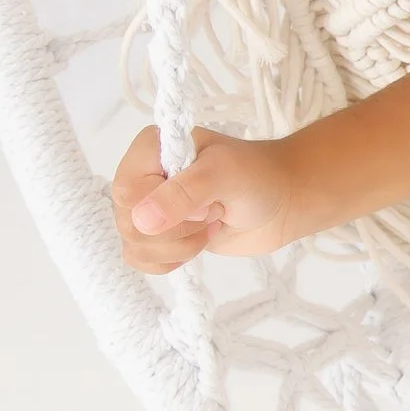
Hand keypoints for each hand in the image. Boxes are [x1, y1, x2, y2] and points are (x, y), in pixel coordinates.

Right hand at [109, 126, 312, 274]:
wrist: (282, 202)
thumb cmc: (258, 176)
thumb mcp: (225, 173)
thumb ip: (184, 193)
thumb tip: (141, 222)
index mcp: (151, 150)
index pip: (127, 191)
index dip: (165, 206)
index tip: (205, 200)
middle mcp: (142, 178)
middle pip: (128, 224)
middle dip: (179, 230)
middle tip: (213, 211)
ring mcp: (148, 209)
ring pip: (135, 246)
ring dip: (180, 245)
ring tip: (211, 223)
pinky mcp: (158, 236)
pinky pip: (140, 260)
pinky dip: (171, 260)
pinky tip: (198, 243)